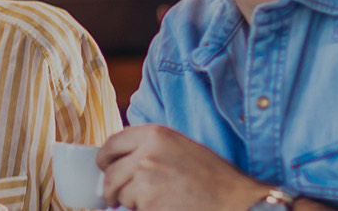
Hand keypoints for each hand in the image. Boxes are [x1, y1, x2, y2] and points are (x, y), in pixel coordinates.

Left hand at [97, 124, 271, 210]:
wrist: (234, 200)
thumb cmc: (211, 176)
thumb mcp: (179, 146)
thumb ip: (149, 147)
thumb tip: (119, 158)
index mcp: (155, 134)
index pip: (112, 143)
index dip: (104, 158)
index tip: (103, 167)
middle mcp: (147, 153)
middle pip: (110, 173)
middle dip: (111, 187)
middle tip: (115, 197)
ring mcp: (146, 179)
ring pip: (120, 194)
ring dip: (130, 202)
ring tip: (155, 201)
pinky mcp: (149, 203)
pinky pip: (133, 210)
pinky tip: (162, 208)